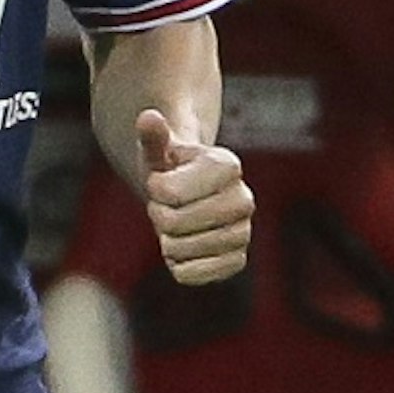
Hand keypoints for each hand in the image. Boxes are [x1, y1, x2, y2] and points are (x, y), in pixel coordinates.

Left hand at [139, 110, 253, 286]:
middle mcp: (244, 199)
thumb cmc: (169, 169)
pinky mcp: (236, 261)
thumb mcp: (157, 150)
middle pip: (174, 223)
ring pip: (181, 250)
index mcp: (227, 165)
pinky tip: (184, 249)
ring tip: (176, 225)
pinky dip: (178, 265)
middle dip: (159, 216)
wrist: (187, 197)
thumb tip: (148, 117)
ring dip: (167, 241)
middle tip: (166, 206)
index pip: (170, 192)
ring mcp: (243, 232)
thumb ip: (152, 136)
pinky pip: (193, 275)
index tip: (162, 181)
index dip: (155, 189)